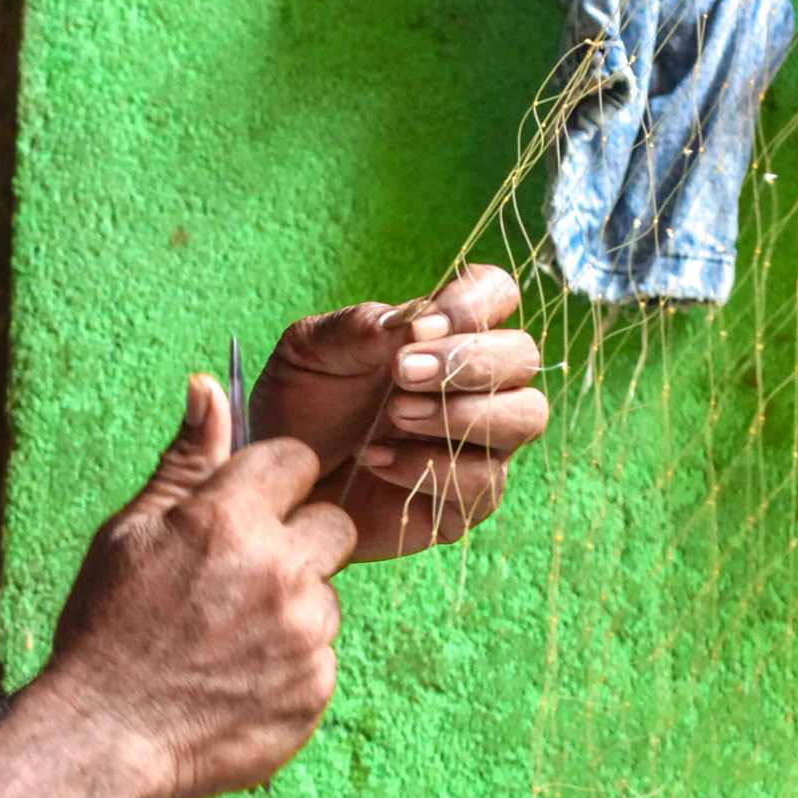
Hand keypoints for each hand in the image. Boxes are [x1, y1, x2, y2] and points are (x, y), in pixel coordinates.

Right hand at [44, 374, 357, 797]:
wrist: (104, 739)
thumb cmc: (107, 628)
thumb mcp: (131, 533)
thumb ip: (185, 462)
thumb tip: (209, 386)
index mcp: (229, 518)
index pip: (296, 461)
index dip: (271, 484)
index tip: (244, 513)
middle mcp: (280, 571)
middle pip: (333, 524)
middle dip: (298, 541)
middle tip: (239, 579)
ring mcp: (304, 636)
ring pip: (328, 596)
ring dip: (294, 608)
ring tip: (229, 639)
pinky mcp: (316, 691)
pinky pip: (321, 657)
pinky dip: (290, 665)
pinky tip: (238, 679)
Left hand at [250, 262, 547, 563]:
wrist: (273, 482)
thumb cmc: (297, 409)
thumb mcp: (309, 353)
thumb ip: (357, 327)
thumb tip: (414, 319)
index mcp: (442, 336)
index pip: (495, 295)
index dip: (474, 303)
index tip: (420, 328)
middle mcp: (473, 387)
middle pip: (524, 356)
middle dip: (469, 360)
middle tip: (402, 374)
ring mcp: (476, 445)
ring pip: (525, 416)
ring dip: (461, 412)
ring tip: (395, 415)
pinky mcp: (464, 503)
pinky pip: (484, 482)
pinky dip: (429, 467)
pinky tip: (375, 459)